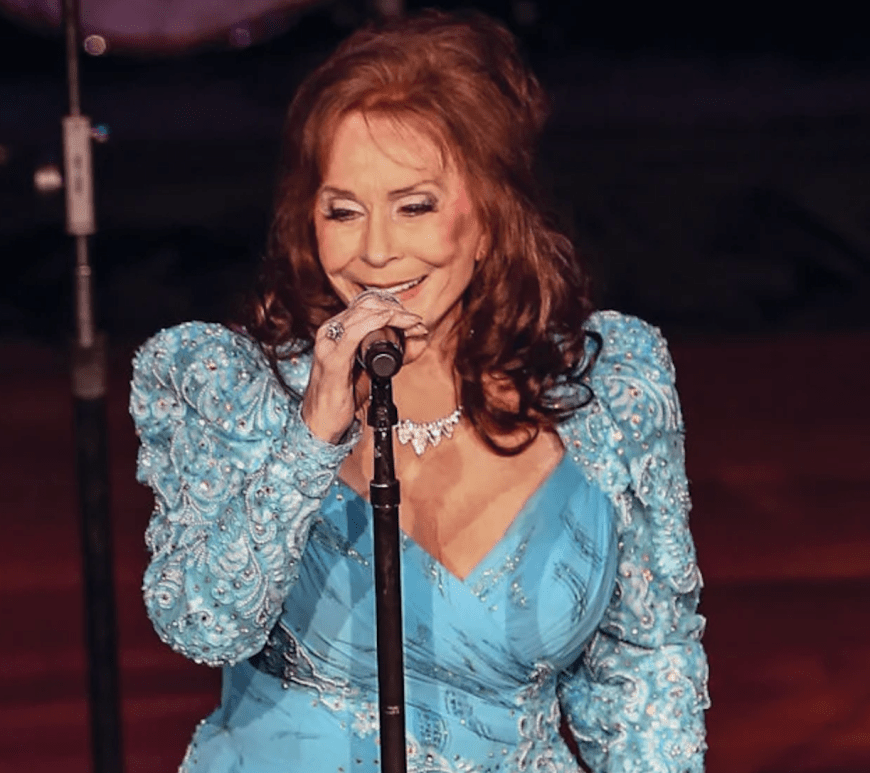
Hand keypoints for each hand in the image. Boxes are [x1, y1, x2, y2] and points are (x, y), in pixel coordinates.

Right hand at [301, 291, 427, 443]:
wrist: (319, 423)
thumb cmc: (341, 398)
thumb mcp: (370, 371)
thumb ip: (390, 355)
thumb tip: (419, 340)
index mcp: (336, 331)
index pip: (366, 305)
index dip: (393, 306)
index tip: (414, 319)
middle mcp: (330, 331)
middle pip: (366, 304)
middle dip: (397, 309)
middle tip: (417, 322)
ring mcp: (329, 343)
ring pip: (364, 313)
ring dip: (395, 315)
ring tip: (415, 324)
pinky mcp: (332, 359)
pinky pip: (355, 331)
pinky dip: (379, 323)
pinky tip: (394, 325)